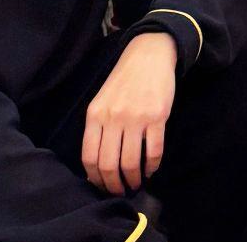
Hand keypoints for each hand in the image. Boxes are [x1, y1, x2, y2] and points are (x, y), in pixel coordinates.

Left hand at [82, 32, 176, 194]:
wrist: (148, 55)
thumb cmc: (123, 81)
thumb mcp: (101, 101)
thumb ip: (98, 129)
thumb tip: (97, 166)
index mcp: (95, 115)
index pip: (89, 157)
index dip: (95, 179)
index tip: (102, 187)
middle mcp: (113, 118)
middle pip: (108, 164)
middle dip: (114, 185)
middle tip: (120, 191)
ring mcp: (136, 118)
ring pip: (131, 162)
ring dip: (133, 179)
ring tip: (136, 183)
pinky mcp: (157, 117)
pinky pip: (154, 151)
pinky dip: (152, 166)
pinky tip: (151, 169)